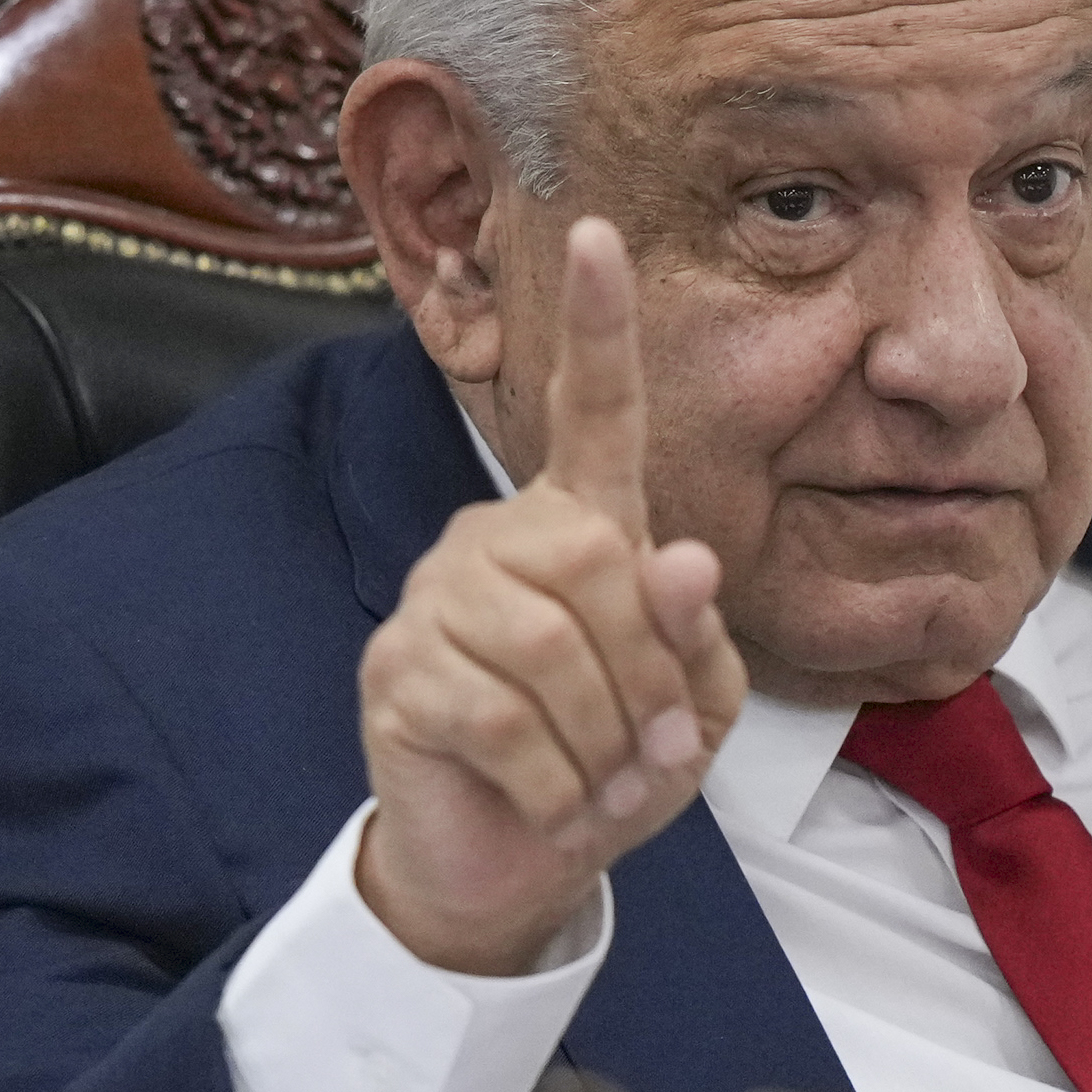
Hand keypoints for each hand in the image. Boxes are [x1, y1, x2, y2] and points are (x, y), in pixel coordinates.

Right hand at [354, 218, 746, 972]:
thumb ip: (696, 637)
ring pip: (548, 649)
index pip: (597, 411)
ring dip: (601, 741)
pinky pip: (499, 718)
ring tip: (599, 781)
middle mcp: (502, 537)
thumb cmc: (615, 763)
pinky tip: (551, 804)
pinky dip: (554, 783)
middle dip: (647, 676)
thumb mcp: (690, 708)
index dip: (599, 327)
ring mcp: (438, 597)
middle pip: (598, 565)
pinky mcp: (395, 669)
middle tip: (649, 748)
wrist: (523, 861)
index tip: (599, 231)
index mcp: (586, 525)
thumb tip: (680, 559)